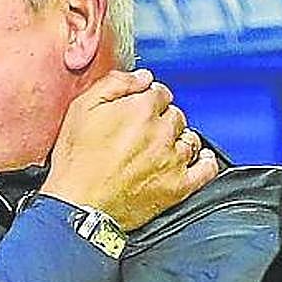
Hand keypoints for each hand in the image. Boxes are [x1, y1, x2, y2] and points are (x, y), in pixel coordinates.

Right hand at [42, 69, 218, 230]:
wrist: (77, 204)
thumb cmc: (76, 162)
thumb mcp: (81, 109)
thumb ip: (113, 84)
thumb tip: (139, 77)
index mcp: (140, 109)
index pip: (159, 92)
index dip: (147, 98)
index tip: (139, 106)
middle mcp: (162, 132)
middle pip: (175, 115)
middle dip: (161, 119)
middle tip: (142, 130)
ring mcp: (173, 160)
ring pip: (190, 139)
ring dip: (179, 139)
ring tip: (162, 146)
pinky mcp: (178, 186)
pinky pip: (206, 170)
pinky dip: (206, 162)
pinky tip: (199, 159)